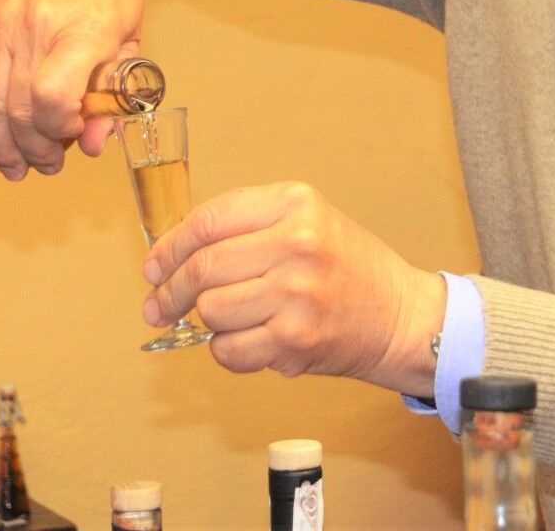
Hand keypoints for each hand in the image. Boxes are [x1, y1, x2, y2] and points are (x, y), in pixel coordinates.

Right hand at [0, 0, 142, 178]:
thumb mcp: (131, 35)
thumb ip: (116, 94)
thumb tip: (98, 145)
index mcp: (83, 29)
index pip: (53, 96)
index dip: (61, 129)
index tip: (75, 134)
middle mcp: (36, 27)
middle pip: (19, 109)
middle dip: (34, 149)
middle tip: (48, 164)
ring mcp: (2, 25)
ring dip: (0, 146)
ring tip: (15, 166)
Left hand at [144, 182, 445, 393]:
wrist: (400, 315)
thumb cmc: (350, 268)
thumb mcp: (308, 220)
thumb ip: (248, 226)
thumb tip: (173, 255)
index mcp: (294, 204)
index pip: (208, 221)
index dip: (169, 247)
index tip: (153, 267)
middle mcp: (297, 243)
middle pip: (202, 267)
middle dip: (169, 291)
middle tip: (159, 305)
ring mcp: (297, 293)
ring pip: (211, 310)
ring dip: (208, 320)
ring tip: (232, 319)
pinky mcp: (296, 339)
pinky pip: (229, 350)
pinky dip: (226, 350)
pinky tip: (247, 340)